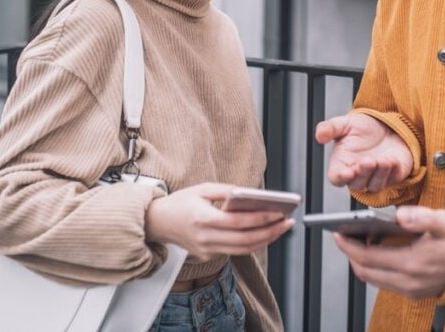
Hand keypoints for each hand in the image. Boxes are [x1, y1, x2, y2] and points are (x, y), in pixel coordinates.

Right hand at [144, 182, 293, 259]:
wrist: (158, 222)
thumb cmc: (181, 202)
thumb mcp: (203, 188)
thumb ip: (227, 191)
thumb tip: (251, 194)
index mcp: (202, 219)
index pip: (238, 222)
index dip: (260, 218)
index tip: (278, 213)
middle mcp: (205, 238)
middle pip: (244, 240)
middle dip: (270, 232)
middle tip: (287, 222)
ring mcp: (206, 250)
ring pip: (243, 250)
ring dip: (265, 240)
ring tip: (280, 228)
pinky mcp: (208, 255)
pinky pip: (235, 251)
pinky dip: (252, 243)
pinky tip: (264, 233)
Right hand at [315, 113, 412, 191]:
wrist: (386, 124)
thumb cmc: (363, 128)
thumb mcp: (345, 123)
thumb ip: (330, 128)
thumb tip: (319, 135)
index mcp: (342, 164)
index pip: (337, 178)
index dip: (341, 177)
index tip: (347, 172)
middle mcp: (358, 173)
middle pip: (356, 184)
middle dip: (363, 173)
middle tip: (367, 161)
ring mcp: (375, 177)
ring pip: (374, 185)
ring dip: (378, 175)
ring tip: (382, 160)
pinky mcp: (392, 176)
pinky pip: (392, 179)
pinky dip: (392, 171)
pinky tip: (392, 160)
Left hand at [333, 206, 444, 298]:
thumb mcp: (444, 221)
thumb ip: (421, 217)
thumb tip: (400, 214)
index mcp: (412, 264)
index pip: (366, 258)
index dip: (348, 246)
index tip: (337, 232)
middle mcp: (409, 282)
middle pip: (365, 272)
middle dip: (350, 254)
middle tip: (344, 235)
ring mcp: (412, 290)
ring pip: (374, 278)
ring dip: (362, 261)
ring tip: (359, 240)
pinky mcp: (416, 292)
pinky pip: (386, 281)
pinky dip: (377, 266)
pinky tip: (378, 249)